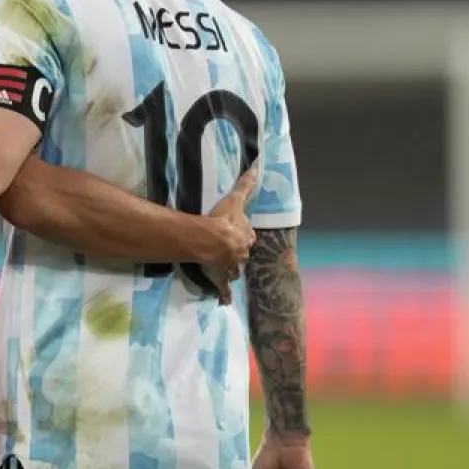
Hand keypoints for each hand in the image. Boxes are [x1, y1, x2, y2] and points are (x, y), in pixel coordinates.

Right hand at [196, 169, 257, 303]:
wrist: (210, 240)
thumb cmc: (222, 220)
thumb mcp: (235, 200)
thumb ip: (245, 185)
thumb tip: (258, 167)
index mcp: (246, 237)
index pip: (248, 236)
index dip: (242, 234)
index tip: (236, 233)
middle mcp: (243, 254)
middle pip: (242, 253)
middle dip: (237, 252)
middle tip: (228, 249)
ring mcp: (233, 268)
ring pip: (235, 269)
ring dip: (232, 269)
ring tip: (224, 268)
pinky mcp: (222, 278)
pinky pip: (224, 289)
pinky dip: (225, 295)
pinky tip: (225, 301)